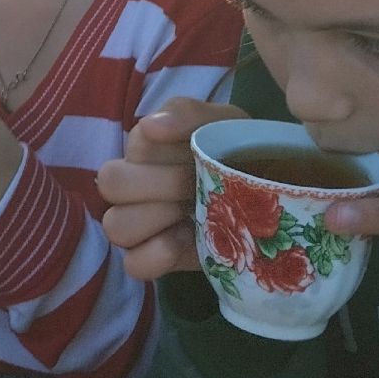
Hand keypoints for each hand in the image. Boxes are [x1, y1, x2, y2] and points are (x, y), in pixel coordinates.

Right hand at [100, 98, 247, 280]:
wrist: (268, 193)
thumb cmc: (235, 151)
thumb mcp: (221, 122)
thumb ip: (186, 113)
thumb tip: (149, 126)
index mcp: (146, 150)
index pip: (133, 147)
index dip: (165, 152)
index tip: (196, 153)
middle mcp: (134, 185)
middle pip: (110, 183)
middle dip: (158, 183)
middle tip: (193, 184)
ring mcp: (141, 224)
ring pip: (116, 226)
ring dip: (155, 219)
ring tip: (190, 214)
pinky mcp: (156, 258)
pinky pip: (134, 264)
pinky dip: (156, 255)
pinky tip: (186, 240)